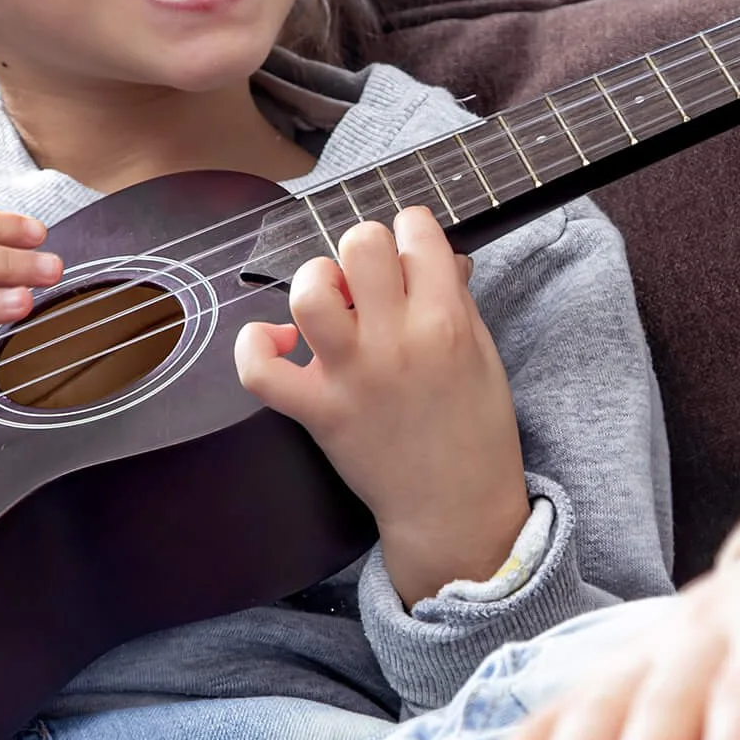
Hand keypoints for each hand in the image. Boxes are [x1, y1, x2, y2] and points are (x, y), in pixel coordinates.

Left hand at [234, 205, 528, 604]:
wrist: (455, 508)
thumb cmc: (477, 431)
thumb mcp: (483, 353)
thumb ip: (456, 299)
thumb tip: (436, 255)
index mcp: (447, 321)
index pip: (416, 232)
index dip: (410, 230)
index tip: (409, 250)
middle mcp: (397, 341)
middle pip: (360, 245)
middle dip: (364, 249)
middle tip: (370, 279)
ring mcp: (353, 376)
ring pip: (310, 292)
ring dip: (316, 282)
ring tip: (330, 300)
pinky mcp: (318, 411)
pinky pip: (261, 370)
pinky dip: (256, 346)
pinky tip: (278, 340)